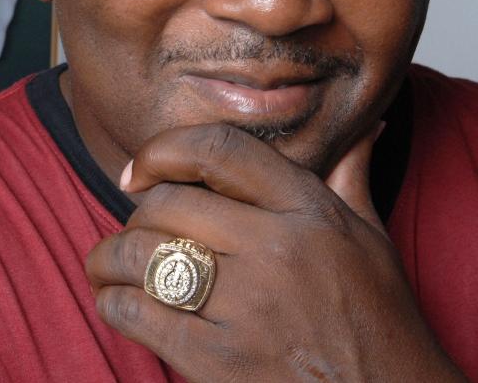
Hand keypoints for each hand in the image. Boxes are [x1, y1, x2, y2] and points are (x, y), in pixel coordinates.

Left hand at [85, 123, 465, 381]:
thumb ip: (347, 179)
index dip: (162, 150)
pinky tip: (117, 302)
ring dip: (108, 259)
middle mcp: (274, 250)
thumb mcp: (371, 240)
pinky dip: (113, 303)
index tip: (139, 170)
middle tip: (136, 234)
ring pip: (139, 255)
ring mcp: (245, 305)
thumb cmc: (378, 320)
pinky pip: (136, 313)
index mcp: (307, 211)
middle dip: (135, 216)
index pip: (216, 149)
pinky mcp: (218, 358)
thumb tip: (360, 127)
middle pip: (164, 204)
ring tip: (107, 267)